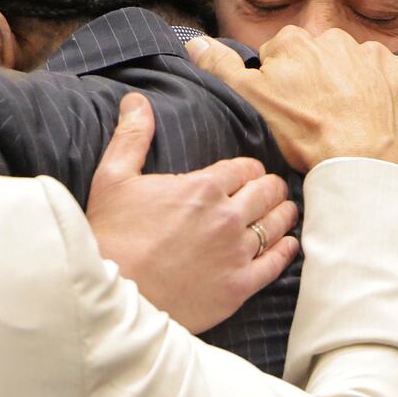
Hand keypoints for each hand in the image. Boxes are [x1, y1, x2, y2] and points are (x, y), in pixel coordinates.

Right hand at [87, 92, 298, 333]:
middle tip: (270, 191)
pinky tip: (287, 245)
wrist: (112, 296)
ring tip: (283, 212)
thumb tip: (135, 100)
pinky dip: (286, 250)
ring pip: (277, 224)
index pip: (245, 168)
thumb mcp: (113, 179)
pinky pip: (276, 263)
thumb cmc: (110, 237)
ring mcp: (236, 253)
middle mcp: (227, 217)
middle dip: (270, 188)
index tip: (247, 175)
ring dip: (282, 214)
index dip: (248, 170)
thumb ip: (131, 136)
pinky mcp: (238, 287)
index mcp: (203, 187)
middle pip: (268, 192)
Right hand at [189, 27, 397, 170]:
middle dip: (320, 83)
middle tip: (317, 120)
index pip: (282, 57)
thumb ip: (220, 66)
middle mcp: (338, 38)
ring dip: (355, 89)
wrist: (362, 165)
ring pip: (359, 69)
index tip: (287, 110)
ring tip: (349, 125)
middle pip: (322, 60)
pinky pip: (396, 81)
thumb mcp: (247, 101)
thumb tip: (195, 41)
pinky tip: (378, 121)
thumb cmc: (302, 135)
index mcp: (296, 42)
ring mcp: (378, 55)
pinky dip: (388, 97)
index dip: (282, 86)